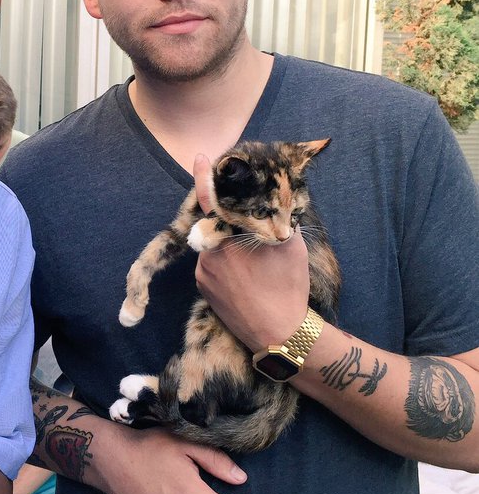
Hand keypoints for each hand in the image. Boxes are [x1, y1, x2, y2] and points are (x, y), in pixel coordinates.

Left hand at [192, 154, 309, 349]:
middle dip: (233, 224)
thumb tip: (274, 198)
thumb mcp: (292, 246)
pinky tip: (247, 278)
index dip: (206, 177)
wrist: (279, 335)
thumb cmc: (288, 288)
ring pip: (215, 246)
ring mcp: (203, 272)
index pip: (212, 199)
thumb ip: (277, 217)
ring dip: (230, 247)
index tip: (201, 158)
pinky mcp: (203, 287)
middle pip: (217, 225)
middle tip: (255, 242)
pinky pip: (212, 265)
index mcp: (229, 237)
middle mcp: (209, 252)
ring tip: (256, 266)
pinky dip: (226, 264)